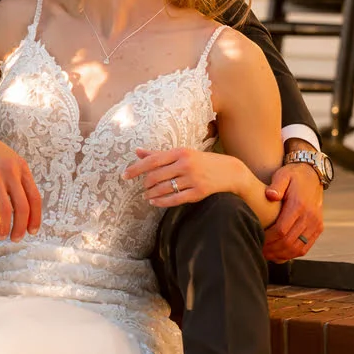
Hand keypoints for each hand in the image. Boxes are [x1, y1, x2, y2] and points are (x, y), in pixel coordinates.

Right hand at [0, 118, 40, 241]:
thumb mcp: (8, 160)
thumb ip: (16, 178)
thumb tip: (22, 205)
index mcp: (21, 167)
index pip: (35, 197)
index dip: (35, 217)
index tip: (32, 231)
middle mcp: (10, 171)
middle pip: (22, 206)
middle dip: (20, 227)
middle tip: (15, 239)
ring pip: (5, 209)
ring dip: (4, 228)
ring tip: (0, 237)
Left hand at [126, 147, 247, 206]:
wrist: (230, 171)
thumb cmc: (201, 161)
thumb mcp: (182, 153)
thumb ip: (159, 154)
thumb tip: (137, 152)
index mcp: (180, 152)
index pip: (152, 160)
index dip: (136, 169)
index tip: (124, 176)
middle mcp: (186, 164)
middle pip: (156, 176)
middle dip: (145, 183)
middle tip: (142, 187)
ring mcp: (193, 179)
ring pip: (164, 189)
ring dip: (151, 194)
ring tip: (146, 195)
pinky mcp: (198, 193)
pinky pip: (175, 199)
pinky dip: (161, 202)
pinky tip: (154, 202)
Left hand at [262, 162, 323, 260]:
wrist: (313, 175)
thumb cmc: (293, 176)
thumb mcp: (283, 175)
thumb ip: (276, 185)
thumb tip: (270, 195)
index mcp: (299, 205)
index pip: (282, 229)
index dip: (268, 238)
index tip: (257, 240)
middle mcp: (310, 217)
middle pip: (289, 242)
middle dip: (272, 249)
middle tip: (259, 251)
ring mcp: (316, 224)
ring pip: (299, 248)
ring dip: (282, 255)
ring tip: (267, 255)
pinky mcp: (318, 228)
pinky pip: (306, 247)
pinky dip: (292, 254)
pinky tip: (279, 255)